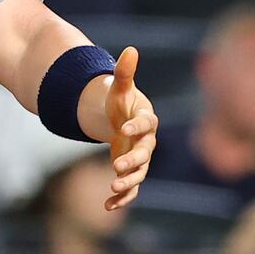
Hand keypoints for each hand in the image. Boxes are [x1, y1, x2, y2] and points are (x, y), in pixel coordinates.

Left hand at [103, 47, 157, 210]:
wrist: (121, 120)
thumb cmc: (122, 103)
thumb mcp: (119, 88)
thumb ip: (124, 72)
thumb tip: (130, 49)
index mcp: (146, 120)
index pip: (146, 124)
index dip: (137, 126)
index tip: (123, 129)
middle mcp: (147, 141)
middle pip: (144, 154)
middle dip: (132, 160)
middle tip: (115, 166)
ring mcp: (140, 158)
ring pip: (139, 173)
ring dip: (128, 182)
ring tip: (112, 187)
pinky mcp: (132, 171)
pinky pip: (131, 188)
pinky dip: (122, 197)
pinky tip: (108, 205)